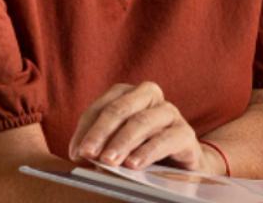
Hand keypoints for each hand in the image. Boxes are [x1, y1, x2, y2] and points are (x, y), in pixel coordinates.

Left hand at [68, 81, 208, 171]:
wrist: (180, 168)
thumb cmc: (142, 151)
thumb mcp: (118, 147)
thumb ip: (101, 146)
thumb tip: (82, 156)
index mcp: (129, 95)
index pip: (103, 106)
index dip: (87, 129)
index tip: (76, 152)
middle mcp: (151, 97)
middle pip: (122, 107)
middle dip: (102, 131)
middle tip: (89, 154)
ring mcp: (170, 113)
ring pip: (143, 121)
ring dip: (123, 141)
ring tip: (109, 161)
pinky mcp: (186, 134)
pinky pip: (167, 138)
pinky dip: (148, 151)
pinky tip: (134, 164)